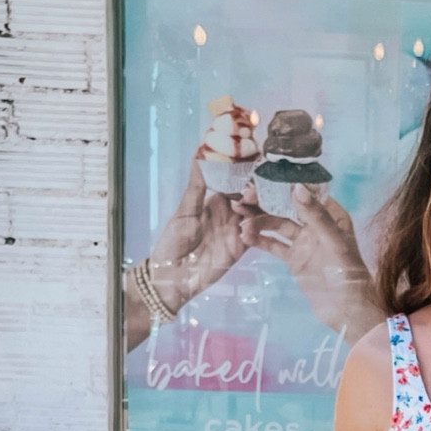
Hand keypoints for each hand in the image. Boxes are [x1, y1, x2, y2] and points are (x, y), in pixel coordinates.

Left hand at [125, 162, 254, 349]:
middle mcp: (230, 212)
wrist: (174, 276)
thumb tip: (198, 155)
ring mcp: (238, 229)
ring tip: (247, 205)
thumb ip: (196, 186)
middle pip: (252, 196)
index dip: (244, 171)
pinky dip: (256, 229)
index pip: (236, 181)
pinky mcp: (242, 247)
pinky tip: (248, 227)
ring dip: (256, 208)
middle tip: (251, 187)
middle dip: (255, 189)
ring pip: (258, 213)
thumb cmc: (173, 241)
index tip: (251, 160)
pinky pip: (257, 235)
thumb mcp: (184, 210)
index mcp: (215, 199)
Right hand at [241, 183, 382, 339]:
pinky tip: (245, 237)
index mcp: (331, 214)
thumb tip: (297, 188)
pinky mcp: (294, 258)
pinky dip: (259, 240)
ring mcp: (303, 241)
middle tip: (243, 199)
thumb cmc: (350, 275)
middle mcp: (316, 224)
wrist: (347, 312)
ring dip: (258, 222)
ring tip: (242, 224)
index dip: (281, 185)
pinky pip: (274, 245)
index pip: (303, 193)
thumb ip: (316, 216)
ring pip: (276, 225)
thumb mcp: (334, 242)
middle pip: (286, 206)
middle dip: (264, 202)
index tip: (260, 181)